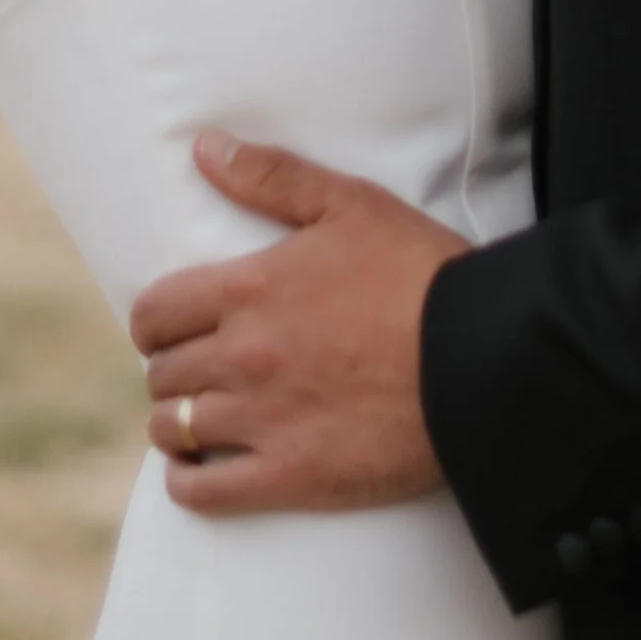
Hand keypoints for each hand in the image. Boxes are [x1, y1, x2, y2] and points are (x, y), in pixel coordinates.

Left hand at [129, 138, 466, 516]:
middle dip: (173, 370)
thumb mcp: (352, 204)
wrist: (485, 355)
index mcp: (250, 289)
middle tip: (201, 373)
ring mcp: (262, 420)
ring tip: (201, 421)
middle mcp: (243, 356)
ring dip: (178, 424)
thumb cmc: (422, 274)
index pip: (155, 312)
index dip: (155, 322)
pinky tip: (200, 471)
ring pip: (174, 429)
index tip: (172, 330)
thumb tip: (204, 147)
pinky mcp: (291, 475)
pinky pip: (203, 492)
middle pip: (162, 373)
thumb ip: (271, 176)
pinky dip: (189, 483)